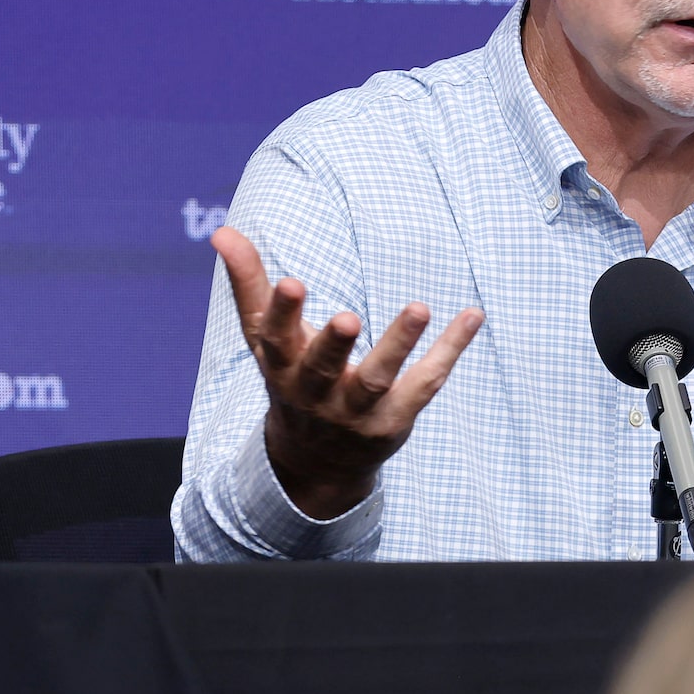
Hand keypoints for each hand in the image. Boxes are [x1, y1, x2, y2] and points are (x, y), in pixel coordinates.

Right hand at [211, 227, 482, 519]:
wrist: (317, 462)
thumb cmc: (292, 379)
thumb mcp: (266, 338)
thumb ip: (249, 284)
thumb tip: (221, 231)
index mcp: (281, 366)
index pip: (276, 339)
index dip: (283, 313)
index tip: (292, 282)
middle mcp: (315, 393)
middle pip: (322, 369)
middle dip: (333, 344)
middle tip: (348, 318)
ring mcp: (355, 411)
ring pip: (377, 380)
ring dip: (397, 344)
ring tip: (418, 307)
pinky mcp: (393, 420)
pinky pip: (423, 384)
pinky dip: (449, 350)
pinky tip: (472, 315)